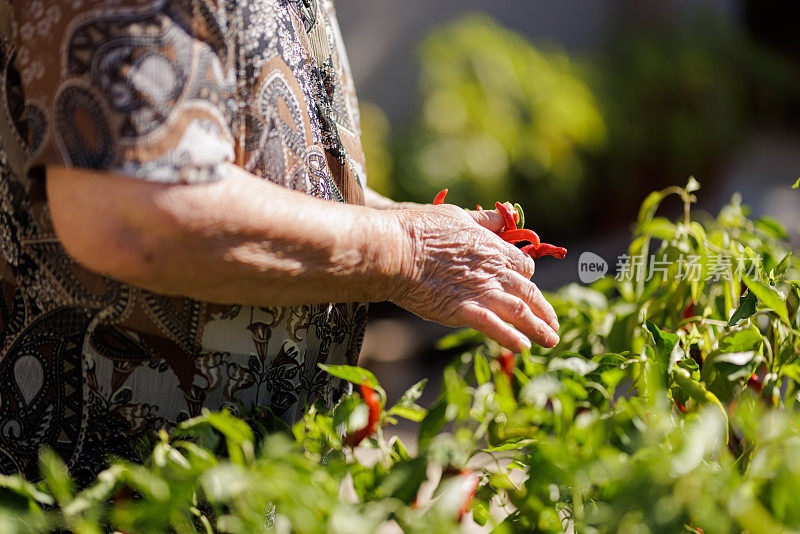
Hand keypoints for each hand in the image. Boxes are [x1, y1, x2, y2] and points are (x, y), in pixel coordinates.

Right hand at [389, 204, 559, 351]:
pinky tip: (524, 348)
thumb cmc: (419, 229)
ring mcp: (481, 291)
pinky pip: (495, 326)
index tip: (527, 287)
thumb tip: (503, 215)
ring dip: (539, 328)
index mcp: (492, 247)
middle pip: (529, 291)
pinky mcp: (463, 310)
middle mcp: (494, 270)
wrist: (395, 250)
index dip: (526, 277)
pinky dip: (511, 338)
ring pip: (521, 311)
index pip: (523, 266)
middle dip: (545, 310)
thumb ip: (482, 220)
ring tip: (551, 341)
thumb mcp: (456, 215)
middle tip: (554, 325)